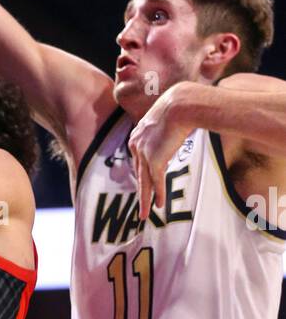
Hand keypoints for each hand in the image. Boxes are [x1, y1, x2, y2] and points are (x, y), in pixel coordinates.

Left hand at [128, 85, 191, 220]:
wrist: (182, 103)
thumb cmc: (181, 106)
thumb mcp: (167, 118)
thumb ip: (165, 129)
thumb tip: (175, 131)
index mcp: (137, 134)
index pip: (138, 159)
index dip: (142, 173)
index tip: (145, 183)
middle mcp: (136, 144)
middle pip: (139, 173)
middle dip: (141, 190)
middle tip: (140, 205)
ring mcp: (143, 153)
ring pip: (144, 182)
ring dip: (145, 200)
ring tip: (145, 214)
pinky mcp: (154, 160)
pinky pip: (156, 182)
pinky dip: (158, 195)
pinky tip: (159, 205)